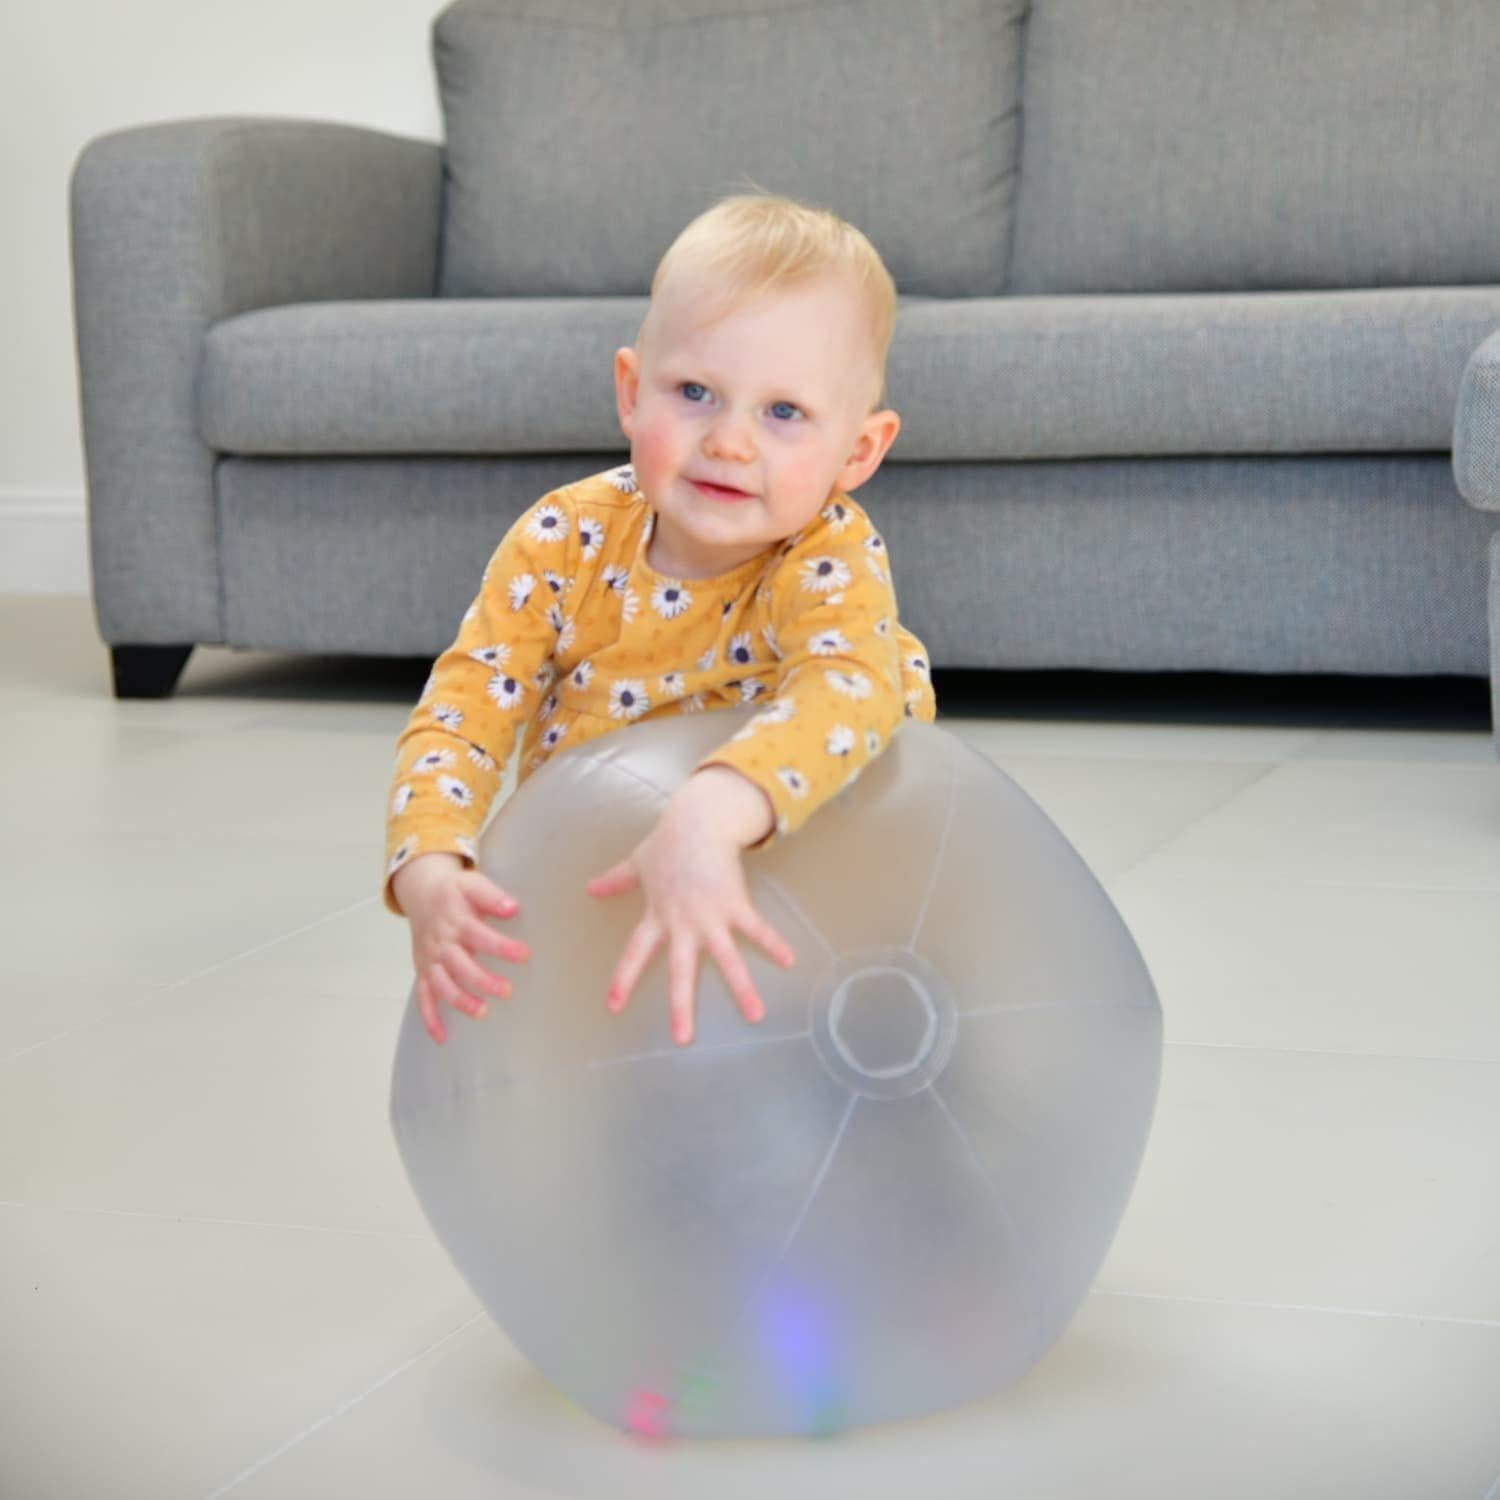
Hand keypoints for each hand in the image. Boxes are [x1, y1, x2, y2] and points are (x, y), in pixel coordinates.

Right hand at [393, 853, 529, 1045]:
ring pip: (442, 985)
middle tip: (507, 991)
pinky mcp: (424, 972)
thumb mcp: (472, 884)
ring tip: (482, 1012)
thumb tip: (513, 908)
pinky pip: (423, 998)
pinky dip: (430, 1019)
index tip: (524, 955)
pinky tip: (443, 1038)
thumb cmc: (454, 892)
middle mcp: (441, 943)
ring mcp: (431, 960)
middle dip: (482, 980)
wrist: (421, 892)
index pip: (479, 935)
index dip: (501, 947)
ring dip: (459, 1001)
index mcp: (456, 921)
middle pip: (459, 965)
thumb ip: (492, 896)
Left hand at [584, 774, 794, 1046]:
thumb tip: (590, 888)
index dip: (623, 979)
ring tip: (755, 1015)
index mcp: (657, 917)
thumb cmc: (667, 843)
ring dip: (741, 987)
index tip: (612, 1007)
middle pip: (681, 970)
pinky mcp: (735, 903)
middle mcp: (683, 923)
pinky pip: (756, 928)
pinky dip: (772, 943)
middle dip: (682, 1005)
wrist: (697, 820)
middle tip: (683, 1038)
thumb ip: (616, 881)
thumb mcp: (638, 864)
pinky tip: (789, 960)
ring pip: (725, 958)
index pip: (635, 953)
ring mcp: (710, 916)